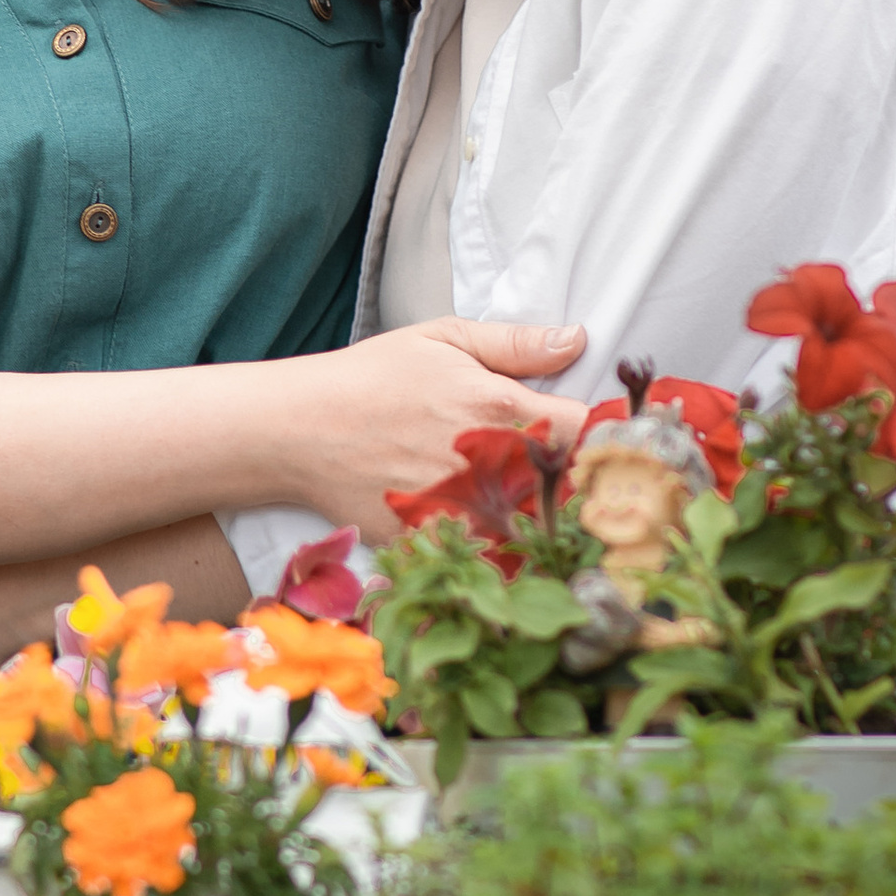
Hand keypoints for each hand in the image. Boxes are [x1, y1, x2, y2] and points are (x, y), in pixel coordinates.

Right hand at [275, 317, 584, 535]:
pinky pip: (485, 556)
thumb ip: (516, 344)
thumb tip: (577, 340)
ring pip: (533, 528)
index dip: (597, 434)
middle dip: (572, 480)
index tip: (591, 436)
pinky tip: (485, 528)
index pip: (587, 431)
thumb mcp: (443, 339)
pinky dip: (493, 547)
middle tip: (564, 473)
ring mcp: (464, 511)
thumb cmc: (370, 377)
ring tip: (524, 503)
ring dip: (537, 518)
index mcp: (501, 409)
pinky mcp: (437, 543)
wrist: (298, 430)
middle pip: (568, 486)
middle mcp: (490, 466)